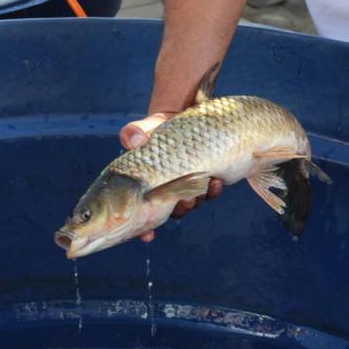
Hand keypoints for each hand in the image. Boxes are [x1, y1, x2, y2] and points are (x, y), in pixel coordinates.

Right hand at [119, 112, 223, 242]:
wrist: (192, 113)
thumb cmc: (163, 123)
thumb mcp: (149, 125)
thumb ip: (138, 131)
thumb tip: (133, 139)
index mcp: (143, 181)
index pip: (136, 211)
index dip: (140, 228)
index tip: (147, 235)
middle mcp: (162, 188)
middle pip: (166, 211)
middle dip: (177, 209)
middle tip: (184, 200)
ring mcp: (184, 184)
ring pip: (188, 203)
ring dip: (194, 201)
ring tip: (200, 188)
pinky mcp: (204, 179)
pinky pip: (208, 192)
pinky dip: (212, 190)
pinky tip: (215, 182)